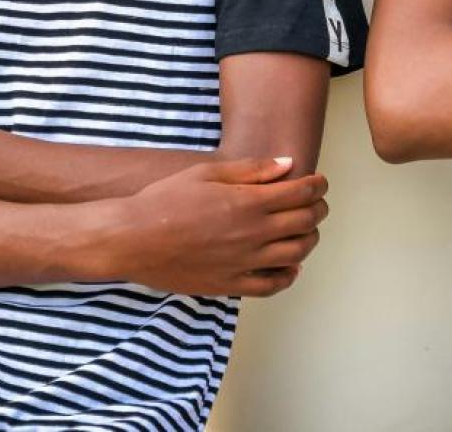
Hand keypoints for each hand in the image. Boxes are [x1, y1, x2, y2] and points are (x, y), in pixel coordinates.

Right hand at [110, 156, 328, 296]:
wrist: (132, 239)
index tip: (318, 182)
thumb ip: (251, 170)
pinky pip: (274, 285)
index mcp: (248, 202)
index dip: (317, 186)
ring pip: (297, 254)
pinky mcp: (232, 284)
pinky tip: (290, 265)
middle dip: (318, 209)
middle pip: (306, 222)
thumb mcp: (206, 173)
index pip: (302, 193)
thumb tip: (287, 166)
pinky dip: (289, 275)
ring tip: (305, 231)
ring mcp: (245, 262)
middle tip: (316, 203)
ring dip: (309, 240)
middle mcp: (254, 234)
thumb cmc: (164, 201)